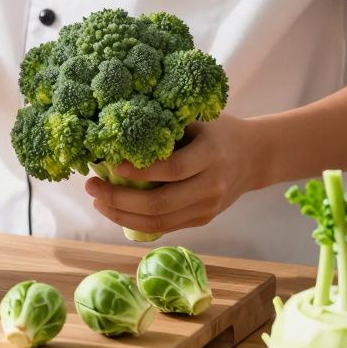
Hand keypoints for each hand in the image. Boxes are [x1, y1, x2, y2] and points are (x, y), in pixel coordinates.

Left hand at [84, 116, 263, 235]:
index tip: (109, 164)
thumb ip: (165, 128)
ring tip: (98, 202)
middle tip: (91, 187)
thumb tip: (116, 131)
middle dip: (119, 199)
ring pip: (159, 222)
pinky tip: (116, 210)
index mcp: (211, 155)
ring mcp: (208, 207)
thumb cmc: (218, 131)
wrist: (255, 156)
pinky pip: (165, 227)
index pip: (171, 169)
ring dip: (122, 214)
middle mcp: (211, 186)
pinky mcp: (203, 220)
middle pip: (160, 203)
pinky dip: (135, 222)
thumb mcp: (197, 120)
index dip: (138, 171)